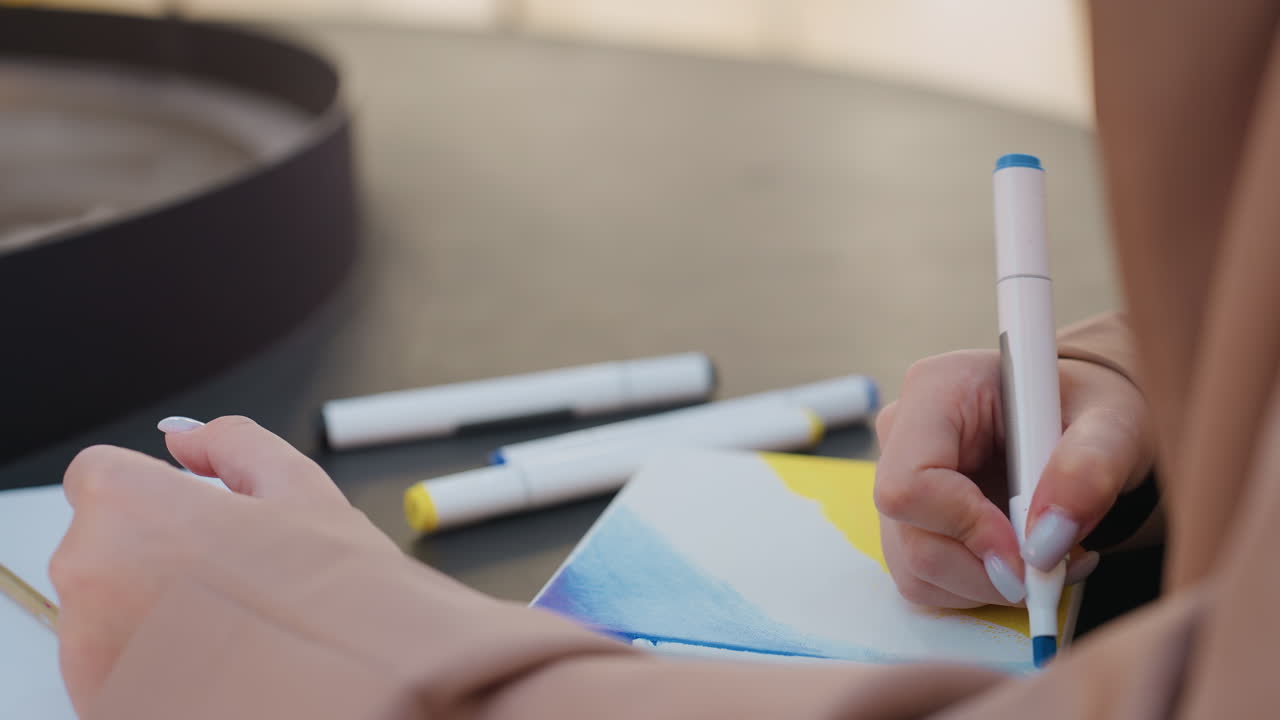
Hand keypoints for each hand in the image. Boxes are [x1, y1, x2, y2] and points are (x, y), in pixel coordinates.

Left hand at [51, 416, 395, 714]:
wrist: (345, 690)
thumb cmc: (328, 595)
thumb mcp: (299, 488)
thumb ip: (232, 443)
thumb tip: (187, 438)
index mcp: (127, 503)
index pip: (100, 474)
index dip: (156, 492)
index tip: (194, 519)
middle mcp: (86, 570)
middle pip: (100, 541)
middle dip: (153, 550)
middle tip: (226, 574)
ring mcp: (84, 642)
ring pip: (102, 605)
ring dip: (147, 607)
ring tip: (225, 623)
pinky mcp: (98, 696)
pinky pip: (111, 661)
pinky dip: (148, 659)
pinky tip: (212, 659)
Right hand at [873, 351, 1153, 607]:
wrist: (1075, 421)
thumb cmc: (1086, 410)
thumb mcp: (1112, 425)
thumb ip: (1090, 469)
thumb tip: (1046, 543)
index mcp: (936, 390)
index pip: (910, 482)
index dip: (965, 527)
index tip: (1027, 552)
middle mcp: (901, 434)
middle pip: (910, 537)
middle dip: (985, 571)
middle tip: (1049, 565)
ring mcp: (895, 480)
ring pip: (915, 569)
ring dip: (986, 585)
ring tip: (1045, 559)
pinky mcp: (905, 521)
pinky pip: (924, 580)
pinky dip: (978, 588)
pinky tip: (1019, 561)